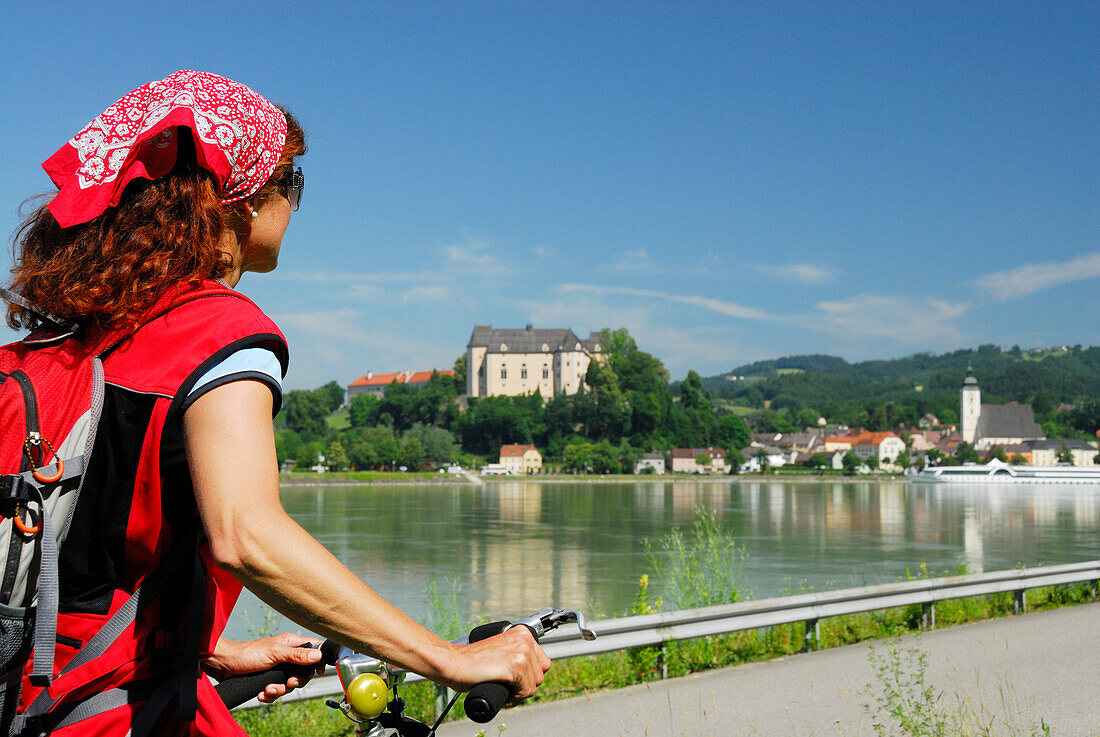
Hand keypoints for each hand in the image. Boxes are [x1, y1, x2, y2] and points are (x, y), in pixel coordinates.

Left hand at [205, 633, 324, 702]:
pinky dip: (269, 695)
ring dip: (279, 690)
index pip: (313, 649)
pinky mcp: (268, 679)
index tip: (318, 672)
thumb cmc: (247, 653)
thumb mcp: (275, 653)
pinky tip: (261, 694)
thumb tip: (318, 655)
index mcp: (290, 644)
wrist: (224, 665)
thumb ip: (296, 655)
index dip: (318, 660)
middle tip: (287, 683)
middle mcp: (286, 656)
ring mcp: (278, 668)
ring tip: (267, 690)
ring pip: (289, 684)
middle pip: (303, 671)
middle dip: (295, 681)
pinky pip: (276, 691)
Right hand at [444, 627, 550, 701]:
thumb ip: (516, 654)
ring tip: (505, 689)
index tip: (515, 680)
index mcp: (522, 633)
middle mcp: (524, 639)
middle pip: (540, 673)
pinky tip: (503, 693)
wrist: (453, 662)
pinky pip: (525, 691)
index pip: (542, 661)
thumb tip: (530, 671)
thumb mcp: (501, 650)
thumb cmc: (472, 660)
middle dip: (526, 685)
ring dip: (520, 693)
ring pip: (534, 684)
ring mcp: (521, 651)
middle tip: (509, 687)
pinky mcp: (515, 665)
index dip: (529, 675)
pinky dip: (515, 698)